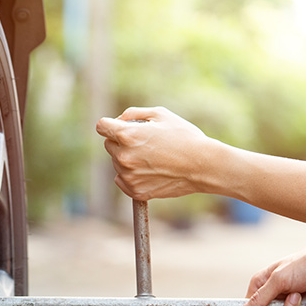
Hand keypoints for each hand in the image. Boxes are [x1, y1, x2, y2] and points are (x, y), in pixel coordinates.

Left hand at [96, 107, 214, 200]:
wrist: (203, 166)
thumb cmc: (185, 137)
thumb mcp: (161, 114)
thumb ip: (133, 114)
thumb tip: (118, 121)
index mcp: (127, 135)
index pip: (102, 126)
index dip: (110, 124)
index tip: (120, 127)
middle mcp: (124, 157)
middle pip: (109, 145)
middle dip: (122, 141)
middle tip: (146, 143)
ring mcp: (129, 176)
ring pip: (117, 163)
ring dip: (128, 159)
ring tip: (153, 157)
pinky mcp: (135, 191)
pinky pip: (122, 180)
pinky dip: (131, 175)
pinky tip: (150, 171)